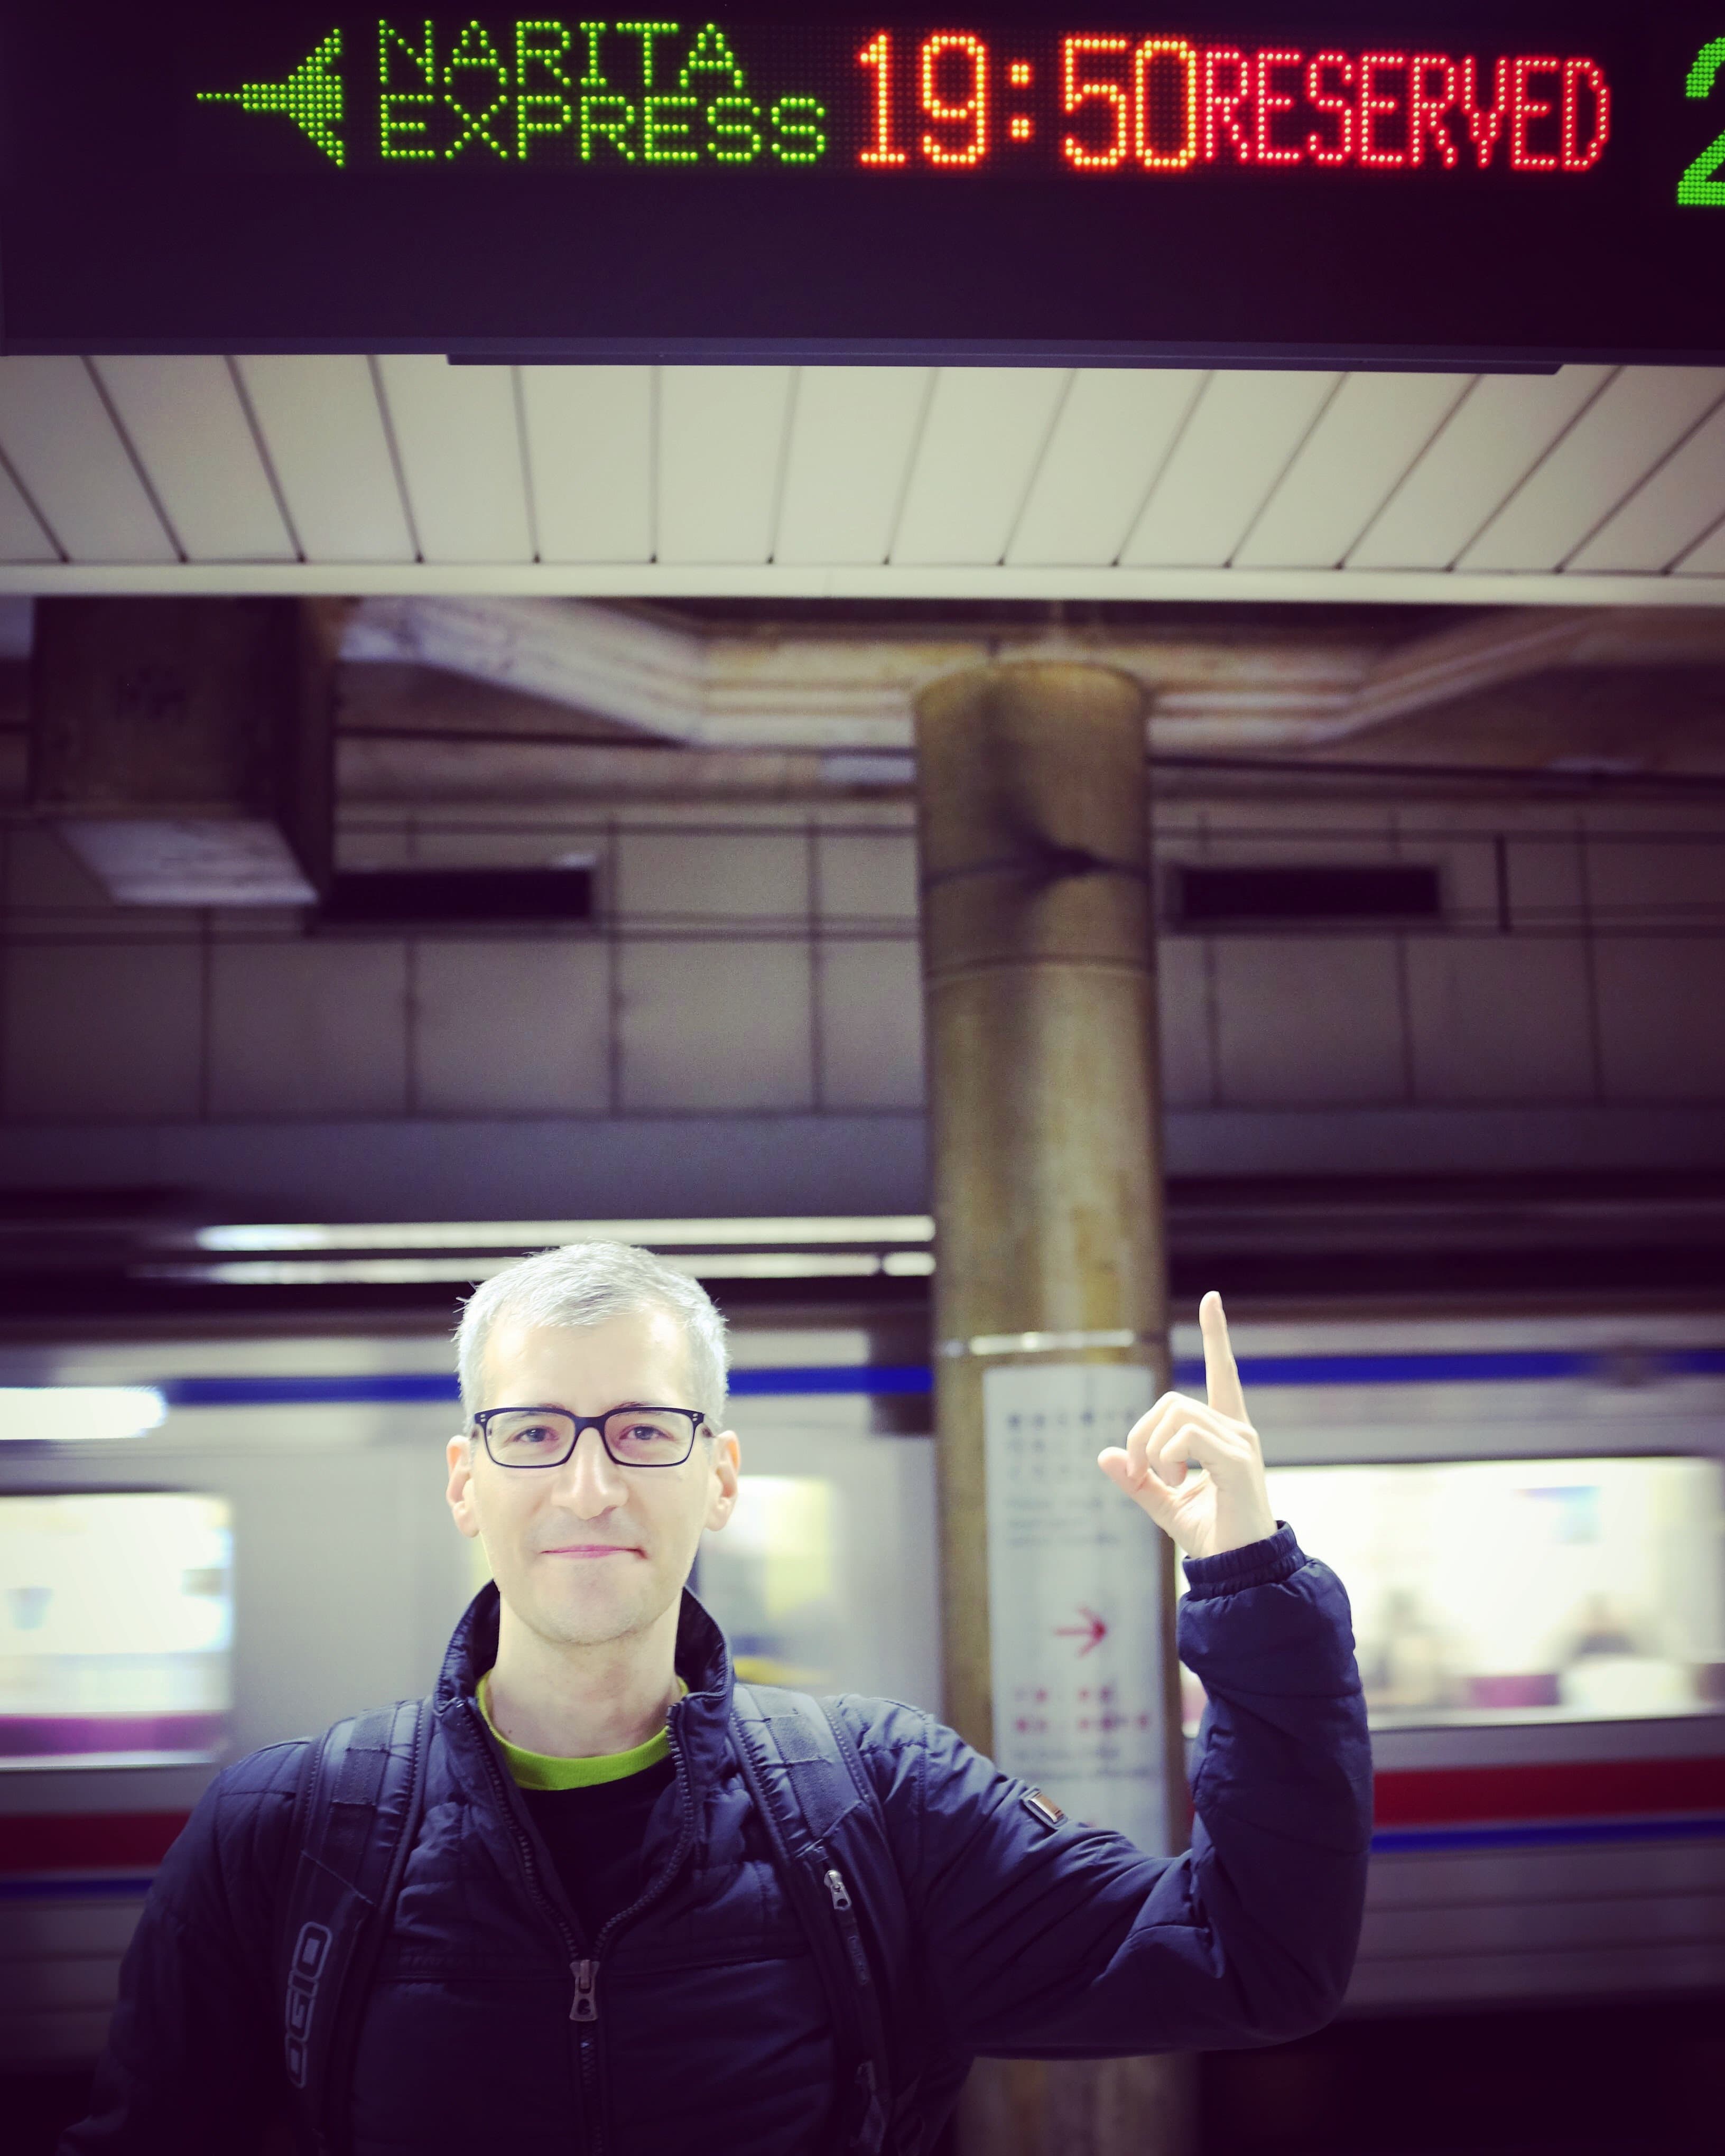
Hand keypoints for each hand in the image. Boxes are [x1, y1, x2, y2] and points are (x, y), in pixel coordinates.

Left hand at [1097, 1292, 1277, 1559]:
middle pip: (1172, 1401)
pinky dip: (1166, 1457)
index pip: (1223, 1374)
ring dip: (1153, 1450)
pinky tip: (1177, 1482)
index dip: (1216, 1335)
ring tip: (1167, 1482)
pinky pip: (1185, 1436)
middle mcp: (1236, 1431)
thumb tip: (1104, 1455)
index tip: (1212, 1298)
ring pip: (1175, 1415)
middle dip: (1142, 1433)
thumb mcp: (1162, 1504)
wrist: (1239, 1573)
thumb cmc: (1210, 1536)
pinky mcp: (1237, 1462)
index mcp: (1223, 1434)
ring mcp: (1240, 1443)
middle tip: (1145, 1473)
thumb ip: (1136, 1479)